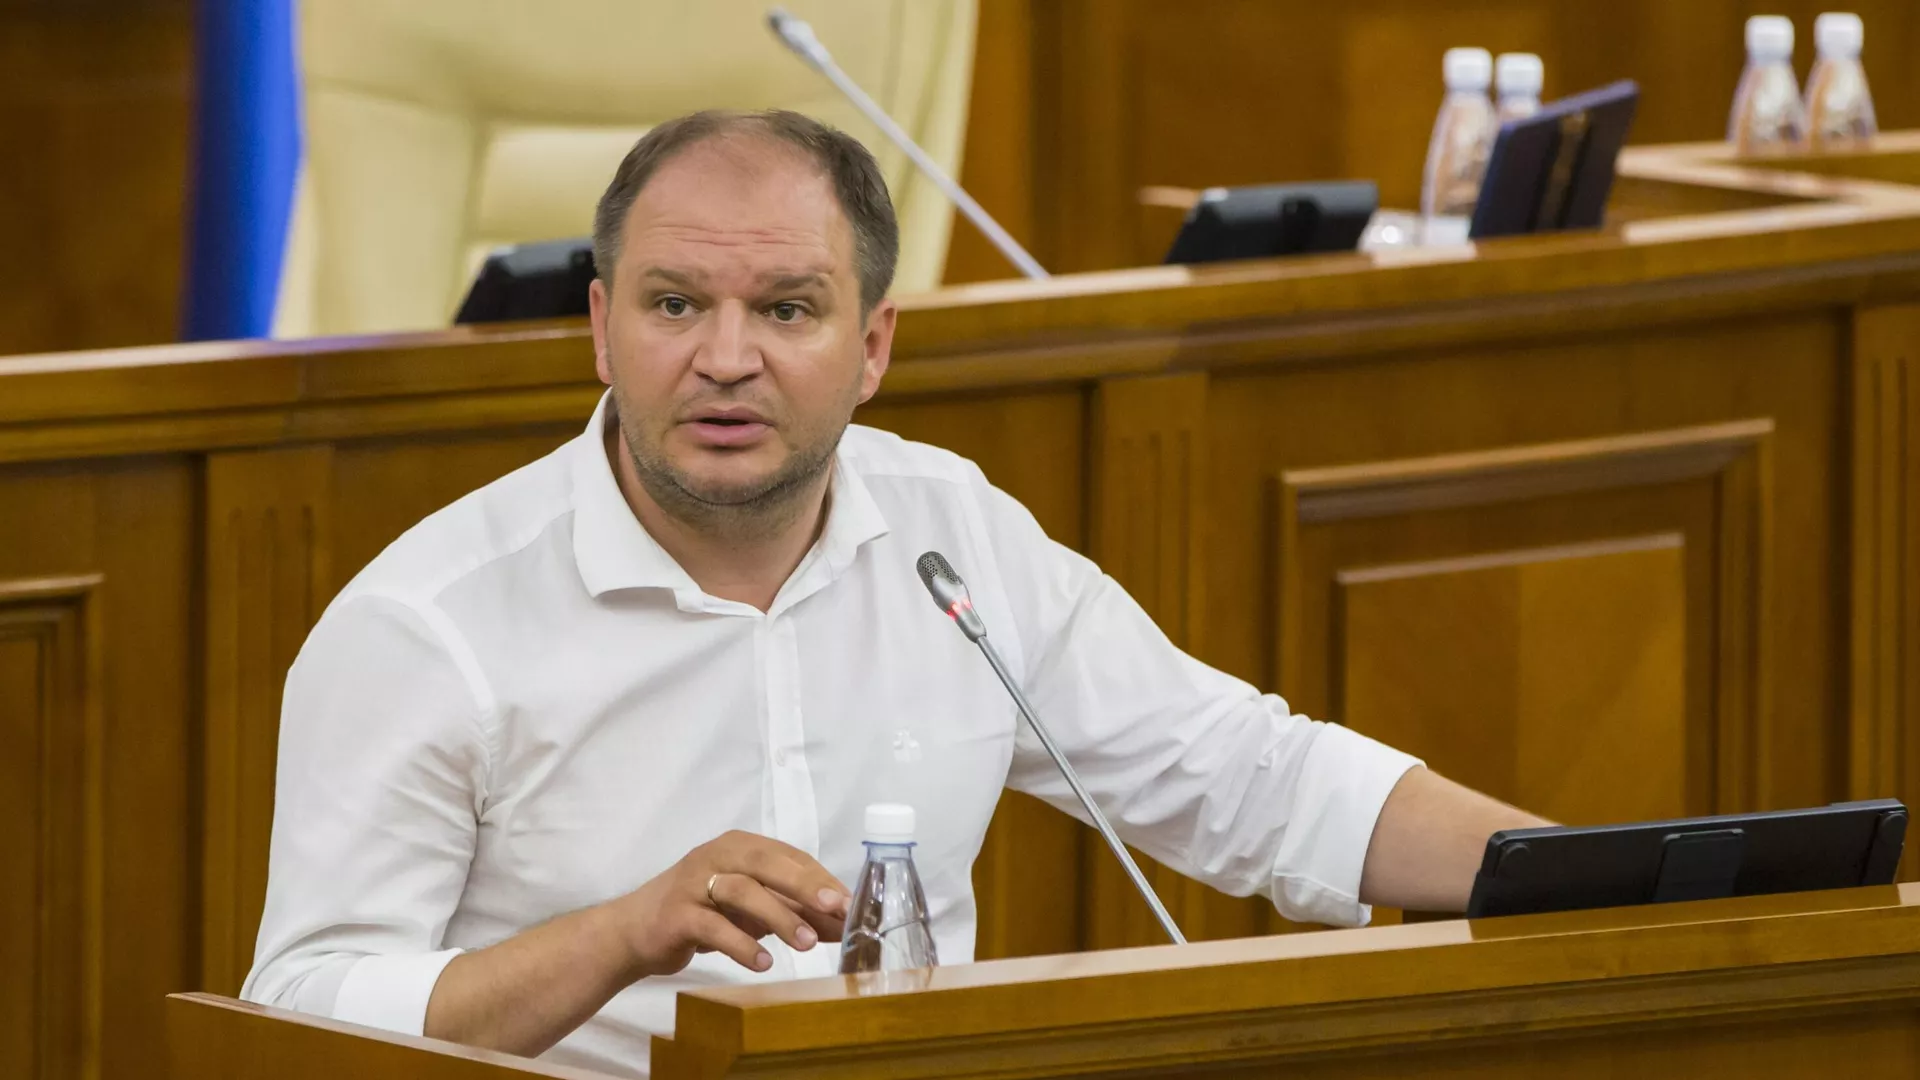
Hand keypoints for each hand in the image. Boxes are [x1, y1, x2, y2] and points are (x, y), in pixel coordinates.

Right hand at [612, 830, 850, 978]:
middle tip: (836, 909)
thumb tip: (842, 925)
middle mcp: (716, 856)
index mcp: (739, 847)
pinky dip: (740, 944)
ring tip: (807, 944)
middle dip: (804, 885)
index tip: (850, 903)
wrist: (636, 931)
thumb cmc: (702, 913)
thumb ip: (792, 912)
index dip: (821, 879)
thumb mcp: (751, 910)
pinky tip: (763, 962)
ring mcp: (694, 883)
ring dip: (778, 917)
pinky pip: (712, 926)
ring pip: (741, 891)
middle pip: (766, 863)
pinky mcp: (676, 914)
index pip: (789, 856)